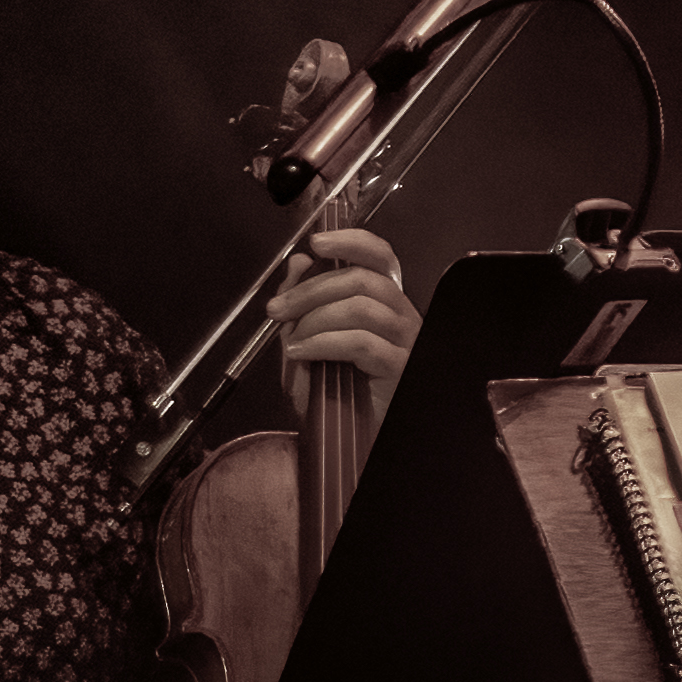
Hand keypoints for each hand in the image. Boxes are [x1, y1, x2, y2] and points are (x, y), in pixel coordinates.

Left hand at [270, 229, 421, 419]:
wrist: (344, 440)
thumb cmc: (331, 395)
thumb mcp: (304, 342)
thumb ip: (300, 303)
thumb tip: (298, 264)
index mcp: (383, 303)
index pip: (380, 257)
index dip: (352, 241)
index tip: (316, 243)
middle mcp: (400, 316)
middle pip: (361, 279)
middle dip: (311, 290)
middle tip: (277, 310)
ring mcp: (404, 341)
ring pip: (360, 307)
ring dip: (314, 319)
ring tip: (292, 343)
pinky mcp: (400, 367)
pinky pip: (360, 342)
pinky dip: (322, 343)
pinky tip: (302, 354)